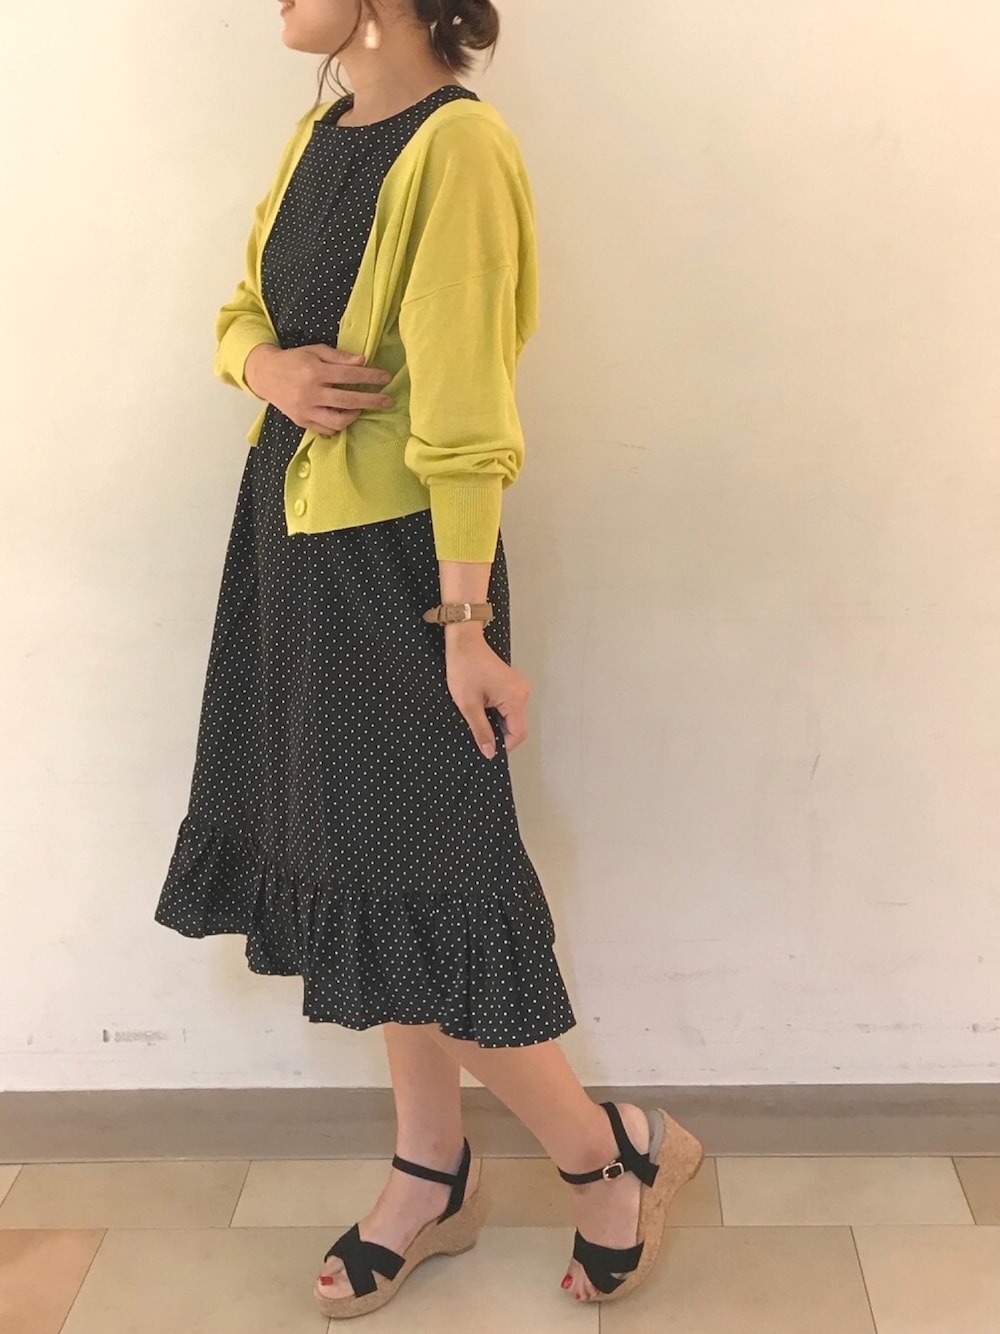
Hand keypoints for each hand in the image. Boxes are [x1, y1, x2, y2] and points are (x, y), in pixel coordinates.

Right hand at [244, 343, 392, 434]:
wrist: (265, 374)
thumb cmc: (294, 360)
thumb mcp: (315, 351)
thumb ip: (339, 357)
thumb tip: (363, 361)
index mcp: (315, 372)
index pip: (349, 375)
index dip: (370, 377)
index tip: (386, 378)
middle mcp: (310, 393)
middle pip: (348, 400)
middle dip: (372, 401)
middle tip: (388, 401)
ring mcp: (305, 410)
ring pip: (338, 421)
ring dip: (354, 416)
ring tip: (360, 408)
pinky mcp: (301, 421)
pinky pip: (326, 429)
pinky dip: (338, 425)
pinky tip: (343, 416)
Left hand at [445, 626, 530, 758]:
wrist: (464, 641)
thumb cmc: (465, 666)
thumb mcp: (468, 704)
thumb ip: (480, 730)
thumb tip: (489, 751)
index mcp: (515, 698)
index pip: (518, 734)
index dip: (504, 745)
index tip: (487, 748)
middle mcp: (522, 693)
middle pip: (517, 726)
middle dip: (498, 734)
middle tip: (478, 732)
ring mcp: (518, 688)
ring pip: (512, 717)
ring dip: (496, 723)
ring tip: (477, 716)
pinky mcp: (512, 685)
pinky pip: (509, 707)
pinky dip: (496, 713)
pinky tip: (482, 708)